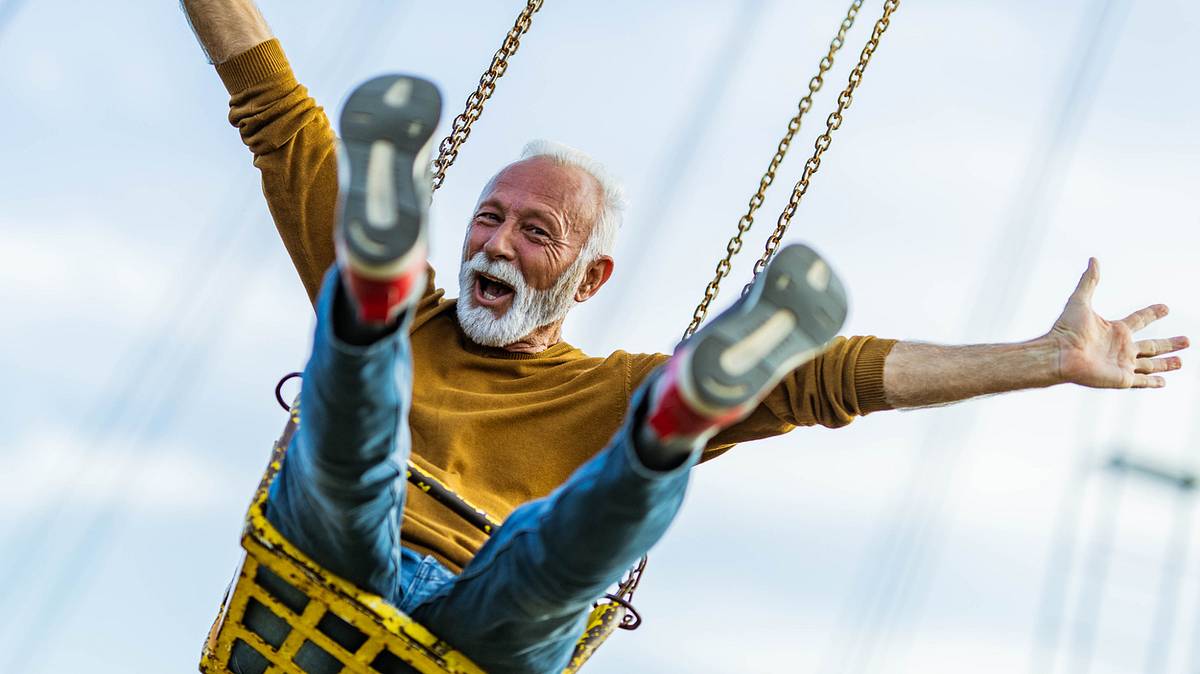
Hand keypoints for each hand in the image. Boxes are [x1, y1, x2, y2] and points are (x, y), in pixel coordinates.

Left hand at [1047, 258, 1188, 388]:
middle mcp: (1121, 347)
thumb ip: (1089, 281)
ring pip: (1151, 364)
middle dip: (1169, 344)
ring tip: (1181, 361)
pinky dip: (1153, 382)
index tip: (1165, 308)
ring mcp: (1122, 364)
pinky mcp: (1121, 378)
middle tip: (1187, 341)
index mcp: (1115, 329)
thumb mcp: (1080, 301)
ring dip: (1166, 363)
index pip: (1140, 320)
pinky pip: (1142, 382)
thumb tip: (1093, 259)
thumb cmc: (1066, 329)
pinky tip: (1164, 382)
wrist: (1059, 354)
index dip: (1153, 313)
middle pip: (1151, 345)